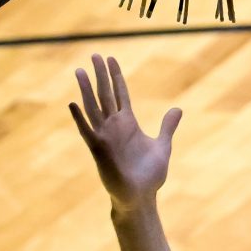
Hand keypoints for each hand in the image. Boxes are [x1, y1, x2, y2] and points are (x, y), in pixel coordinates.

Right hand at [70, 54, 181, 211]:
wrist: (141, 196)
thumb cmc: (150, 174)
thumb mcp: (162, 145)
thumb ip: (167, 126)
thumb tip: (178, 109)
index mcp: (128, 123)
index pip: (120, 94)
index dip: (116, 76)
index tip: (111, 59)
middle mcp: (114, 127)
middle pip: (105, 95)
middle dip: (100, 75)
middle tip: (94, 54)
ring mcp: (105, 137)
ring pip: (93, 108)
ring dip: (86, 89)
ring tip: (79, 71)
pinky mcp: (99, 150)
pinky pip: (87, 131)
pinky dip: (79, 118)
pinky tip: (73, 103)